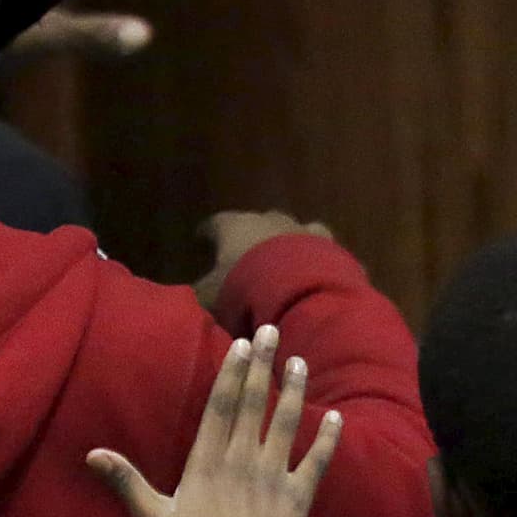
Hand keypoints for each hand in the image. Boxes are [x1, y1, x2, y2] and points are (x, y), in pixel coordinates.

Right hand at [88, 327, 341, 516]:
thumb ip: (126, 482)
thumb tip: (93, 454)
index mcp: (208, 461)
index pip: (221, 406)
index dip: (232, 372)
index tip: (242, 344)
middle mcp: (243, 460)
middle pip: (254, 404)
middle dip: (263, 365)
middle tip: (273, 332)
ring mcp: (275, 476)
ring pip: (286, 424)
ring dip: (295, 391)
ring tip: (300, 362)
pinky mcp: (299, 496)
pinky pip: (318, 462)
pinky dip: (328, 439)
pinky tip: (336, 416)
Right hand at [198, 210, 333, 319]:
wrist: (302, 293)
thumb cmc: (246, 289)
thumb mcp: (211, 296)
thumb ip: (198, 293)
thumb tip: (186, 296)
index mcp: (235, 225)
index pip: (216, 223)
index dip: (208, 233)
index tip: (201, 239)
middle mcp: (269, 220)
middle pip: (256, 222)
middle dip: (250, 237)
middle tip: (244, 256)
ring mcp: (302, 229)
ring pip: (291, 231)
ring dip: (285, 245)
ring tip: (283, 265)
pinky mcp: (330, 246)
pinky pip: (319, 249)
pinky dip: (314, 258)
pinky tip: (314, 272)